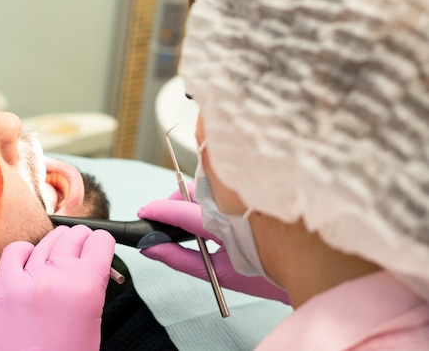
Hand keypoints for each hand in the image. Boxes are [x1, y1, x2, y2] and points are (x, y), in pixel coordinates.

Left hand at [0, 225, 115, 350]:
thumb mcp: (93, 322)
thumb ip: (92, 287)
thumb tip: (90, 262)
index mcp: (87, 287)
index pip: (101, 241)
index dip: (102, 244)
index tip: (98, 247)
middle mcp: (57, 277)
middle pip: (75, 235)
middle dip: (81, 241)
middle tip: (81, 250)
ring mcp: (27, 279)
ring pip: (48, 239)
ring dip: (57, 245)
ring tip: (57, 257)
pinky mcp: (2, 286)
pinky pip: (15, 250)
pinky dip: (25, 252)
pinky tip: (30, 263)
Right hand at [137, 187, 289, 304]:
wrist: (311, 268)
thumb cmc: (266, 275)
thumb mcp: (217, 273)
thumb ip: (179, 259)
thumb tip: (149, 248)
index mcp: (228, 228)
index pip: (185, 213)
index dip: (160, 210)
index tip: (144, 212)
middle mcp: (239, 205)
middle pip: (195, 191)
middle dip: (175, 201)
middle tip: (166, 217)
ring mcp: (248, 193)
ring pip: (210, 183)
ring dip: (194, 195)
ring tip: (190, 215)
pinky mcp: (258, 186)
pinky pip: (226, 181)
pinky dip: (213, 191)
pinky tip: (214, 206)